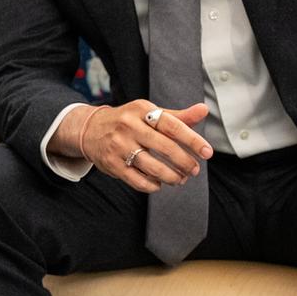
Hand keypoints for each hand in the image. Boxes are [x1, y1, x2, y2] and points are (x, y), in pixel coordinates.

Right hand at [57, 100, 212, 191]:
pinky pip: (137, 180)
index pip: (172, 125)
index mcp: (141, 110)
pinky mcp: (111, 164)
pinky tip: (159, 183)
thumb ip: (177, 116)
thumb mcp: (148, 113)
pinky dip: (152, 185)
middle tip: (194, 170)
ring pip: (152, 167)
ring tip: (180, 179)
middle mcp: (129, 126)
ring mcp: (118, 146)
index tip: (207, 152)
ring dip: (171, 176)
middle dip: (184, 162)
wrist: (89, 130)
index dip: (192, 139)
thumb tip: (204, 110)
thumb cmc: (127, 121)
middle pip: (164, 147)